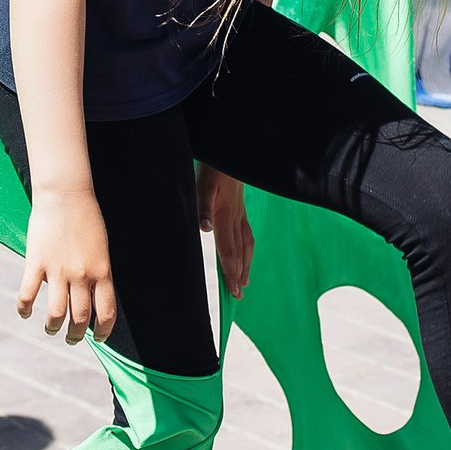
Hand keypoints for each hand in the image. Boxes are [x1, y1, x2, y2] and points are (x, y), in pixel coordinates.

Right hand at [18, 188, 115, 346]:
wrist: (65, 195)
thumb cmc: (87, 219)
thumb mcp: (101, 249)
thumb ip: (98, 274)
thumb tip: (91, 297)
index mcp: (103, 272)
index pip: (106, 312)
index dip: (103, 331)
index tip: (98, 338)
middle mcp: (82, 276)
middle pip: (80, 318)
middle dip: (75, 335)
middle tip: (71, 337)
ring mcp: (58, 271)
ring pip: (56, 314)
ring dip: (53, 327)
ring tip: (51, 329)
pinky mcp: (36, 263)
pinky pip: (28, 295)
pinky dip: (25, 309)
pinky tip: (26, 313)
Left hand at [196, 164, 253, 296]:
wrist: (229, 155)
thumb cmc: (214, 170)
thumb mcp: (202, 186)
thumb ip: (203, 207)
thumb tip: (205, 229)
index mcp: (224, 216)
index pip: (229, 250)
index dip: (231, 271)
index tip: (234, 290)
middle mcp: (235, 218)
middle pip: (239, 252)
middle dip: (239, 274)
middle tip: (239, 295)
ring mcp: (240, 214)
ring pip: (246, 245)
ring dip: (245, 264)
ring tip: (245, 281)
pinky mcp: (240, 209)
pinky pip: (247, 234)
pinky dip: (247, 249)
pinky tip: (246, 253)